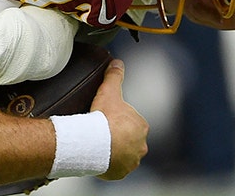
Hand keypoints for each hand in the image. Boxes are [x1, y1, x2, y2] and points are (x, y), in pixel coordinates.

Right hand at [91, 59, 147, 179]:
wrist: (93, 143)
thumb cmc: (103, 119)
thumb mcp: (109, 92)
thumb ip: (115, 76)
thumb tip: (117, 62)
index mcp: (141, 126)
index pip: (131, 122)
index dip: (118, 120)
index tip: (106, 121)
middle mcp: (141, 145)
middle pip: (128, 139)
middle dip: (118, 137)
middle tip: (102, 133)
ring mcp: (132, 160)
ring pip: (124, 154)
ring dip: (115, 151)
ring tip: (101, 146)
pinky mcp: (121, 172)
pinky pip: (116, 168)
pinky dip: (110, 164)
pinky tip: (101, 158)